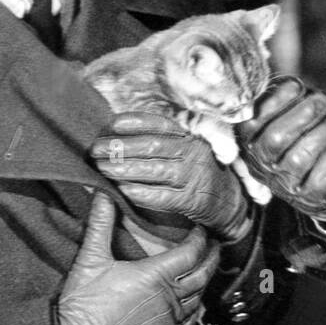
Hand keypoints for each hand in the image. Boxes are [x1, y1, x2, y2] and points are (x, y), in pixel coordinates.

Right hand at [56, 192, 217, 324]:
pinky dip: (192, 313)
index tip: (201, 230)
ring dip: (203, 284)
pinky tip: (189, 308)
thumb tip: (102, 194)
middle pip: (203, 274)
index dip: (200, 239)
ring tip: (203, 273)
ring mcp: (169, 321)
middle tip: (215, 247)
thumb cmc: (83, 306)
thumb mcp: (91, 259)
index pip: (191, 252)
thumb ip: (100, 224)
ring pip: (198, 299)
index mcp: (156, 275)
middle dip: (211, 258)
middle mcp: (169, 298)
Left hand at [90, 113, 250, 241]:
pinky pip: (160, 196)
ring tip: (102, 168)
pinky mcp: (190, 200)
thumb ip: (165, 139)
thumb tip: (123, 132)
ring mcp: (193, 176)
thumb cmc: (200, 171)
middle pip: (152, 146)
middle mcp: (194, 152)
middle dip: (121, 146)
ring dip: (124, 169)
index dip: (136, 122)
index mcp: (191, 136)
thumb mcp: (190, 148)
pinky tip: (121, 190)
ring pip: (154, 170)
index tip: (112, 124)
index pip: (161, 124)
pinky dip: (139, 192)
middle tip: (96, 149)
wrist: (229, 201)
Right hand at [238, 76, 325, 221]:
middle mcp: (261, 166)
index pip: (251, 123)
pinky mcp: (311, 196)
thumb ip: (279, 99)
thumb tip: (290, 84)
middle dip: (303, 113)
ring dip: (322, 130)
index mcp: (249, 143)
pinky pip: (323, 175)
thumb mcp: (283, 116)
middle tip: (323, 99)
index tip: (297, 85)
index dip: (274, 101)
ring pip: (299, 158)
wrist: (323, 181)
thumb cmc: (300, 137)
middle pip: (275, 139)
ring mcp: (285, 184)